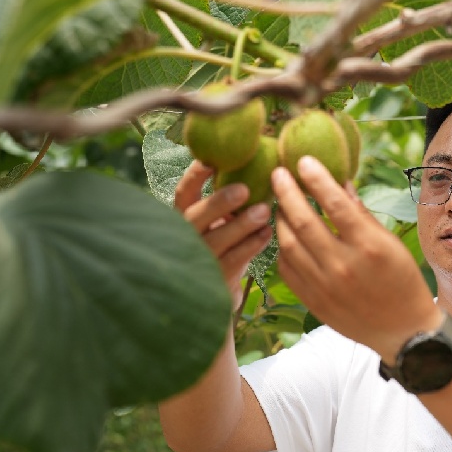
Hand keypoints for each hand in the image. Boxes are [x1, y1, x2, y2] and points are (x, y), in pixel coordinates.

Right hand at [175, 160, 272, 308]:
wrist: (220, 290)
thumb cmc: (226, 242)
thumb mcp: (222, 219)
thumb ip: (232, 199)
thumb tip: (262, 164)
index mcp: (186, 215)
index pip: (183, 192)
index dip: (194, 176)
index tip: (211, 161)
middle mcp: (188, 236)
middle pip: (194, 217)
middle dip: (218, 202)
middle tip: (244, 189)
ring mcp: (200, 258)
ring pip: (216, 240)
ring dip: (241, 224)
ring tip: (264, 211)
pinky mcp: (217, 276)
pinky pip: (234, 259)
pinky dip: (252, 245)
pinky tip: (267, 233)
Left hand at [272, 156, 440, 361]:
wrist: (403, 332)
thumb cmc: (402, 281)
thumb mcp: (390, 244)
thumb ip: (362, 214)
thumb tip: (340, 183)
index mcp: (369, 246)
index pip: (334, 204)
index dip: (316, 178)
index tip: (303, 161)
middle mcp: (343, 265)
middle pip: (302, 221)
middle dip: (286, 192)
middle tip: (277, 173)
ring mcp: (324, 286)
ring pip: (287, 244)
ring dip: (280, 218)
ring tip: (280, 203)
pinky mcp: (312, 301)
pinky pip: (286, 268)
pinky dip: (282, 247)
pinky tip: (285, 234)